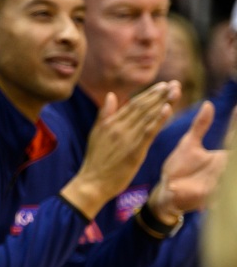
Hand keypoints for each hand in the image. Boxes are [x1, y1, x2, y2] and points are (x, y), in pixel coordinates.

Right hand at [62, 82, 177, 218]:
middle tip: (174, 84)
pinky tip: (167, 109)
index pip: (132, 104)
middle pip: (142, 107)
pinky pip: (148, 132)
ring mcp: (126, 138)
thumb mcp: (96, 134)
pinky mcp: (134, 150)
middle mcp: (118, 127)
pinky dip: (158, 119)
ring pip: (147, 116)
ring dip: (163, 102)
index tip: (162, 85)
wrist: (92, 183)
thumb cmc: (95, 161)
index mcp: (110, 123)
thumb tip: (110, 95)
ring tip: (175, 91)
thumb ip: (104, 115)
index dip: (149, 94)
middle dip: (159, 94)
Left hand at [147, 101, 226, 222]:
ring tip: (224, 165)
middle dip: (232, 155)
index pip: (234, 140)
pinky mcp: (208, 196)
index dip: (236, 126)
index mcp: (224, 158)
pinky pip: (219, 194)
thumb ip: (200, 125)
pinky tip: (216, 190)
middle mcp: (226, 171)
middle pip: (233, 159)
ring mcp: (220, 184)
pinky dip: (220, 192)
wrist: (167, 191)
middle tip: (228, 149)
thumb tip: (209, 104)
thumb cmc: (180, 165)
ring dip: (229, 176)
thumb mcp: (190, 143)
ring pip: (229, 178)